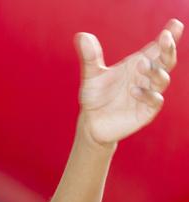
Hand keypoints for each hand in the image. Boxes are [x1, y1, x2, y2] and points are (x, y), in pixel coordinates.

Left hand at [75, 19, 182, 145]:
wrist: (91, 122)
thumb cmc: (95, 96)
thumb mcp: (92, 75)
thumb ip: (90, 57)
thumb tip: (82, 36)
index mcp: (138, 64)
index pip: (157, 48)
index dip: (168, 36)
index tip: (174, 25)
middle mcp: (146, 77)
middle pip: (166, 61)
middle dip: (168, 49)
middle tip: (165, 38)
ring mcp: (148, 94)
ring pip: (162, 79)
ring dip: (155, 71)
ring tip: (141, 65)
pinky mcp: (145, 112)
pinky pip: (154, 101)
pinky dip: (147, 95)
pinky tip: (133, 91)